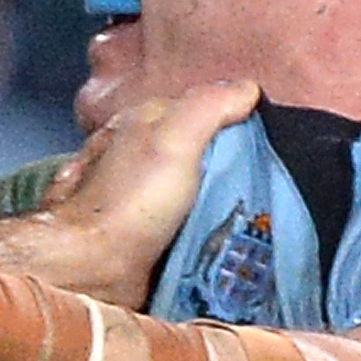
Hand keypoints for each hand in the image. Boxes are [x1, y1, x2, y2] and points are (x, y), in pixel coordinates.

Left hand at [38, 81, 257, 306]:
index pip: (200, 111)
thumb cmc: (130, 202)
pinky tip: (225, 239)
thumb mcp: (175, 138)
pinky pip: (185, 228)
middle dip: (231, 167)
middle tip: (269, 186)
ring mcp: (138, 200)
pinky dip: (204, 232)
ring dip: (220, 204)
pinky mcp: (142, 239)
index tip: (269, 144)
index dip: (235, 123)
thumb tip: (246, 89)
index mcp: (140, 124)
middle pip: (200, 154)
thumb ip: (210, 106)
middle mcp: (136, 158)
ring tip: (256, 217)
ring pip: (194, 193)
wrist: (91, 271)